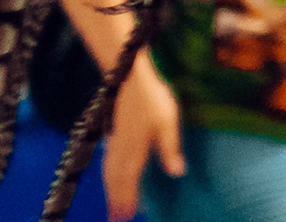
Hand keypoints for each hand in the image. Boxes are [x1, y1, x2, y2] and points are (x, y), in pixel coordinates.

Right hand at [102, 52, 185, 221]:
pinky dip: (108, 176)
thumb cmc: (151, 99)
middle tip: (117, 220)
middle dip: (117, 201)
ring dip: (111, 191)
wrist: (128, 79)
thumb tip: (178, 173)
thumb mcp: (167, 122)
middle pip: (117, 182)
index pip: (131, 183)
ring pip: (110, 174)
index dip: (129, 200)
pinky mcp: (112, 134)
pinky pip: (107, 163)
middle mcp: (121, 151)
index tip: (128, 217)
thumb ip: (170, 149)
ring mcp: (113, 143)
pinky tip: (109, 177)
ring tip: (113, 206)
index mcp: (135, 152)